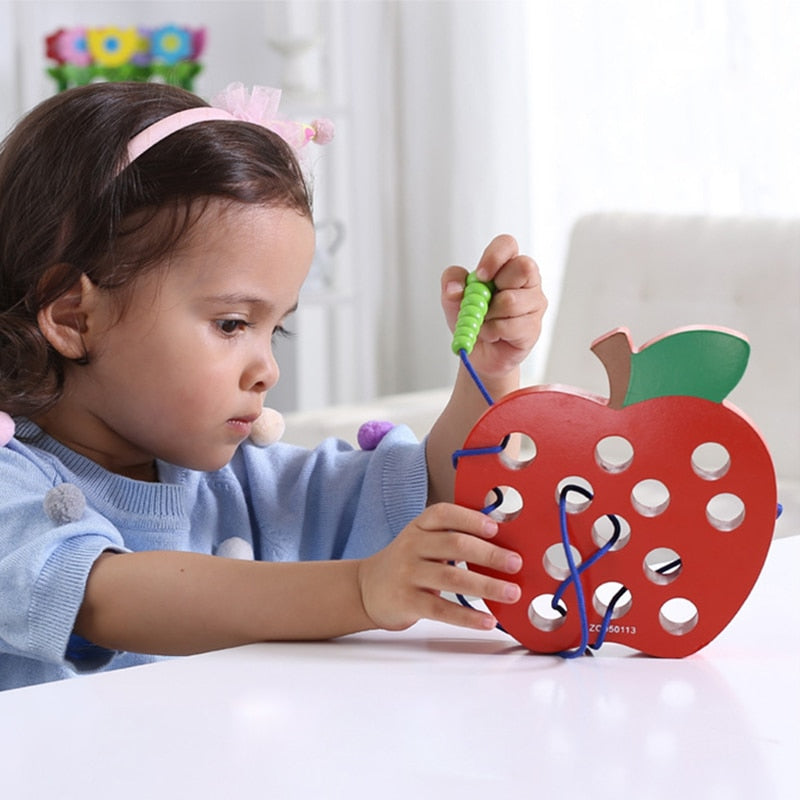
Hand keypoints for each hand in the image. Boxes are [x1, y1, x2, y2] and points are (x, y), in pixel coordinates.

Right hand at [356, 503, 522, 631]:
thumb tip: (503, 545)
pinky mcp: (407, 602)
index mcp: (419, 526)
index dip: (470, 518)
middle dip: (489, 554)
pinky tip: (487, 620)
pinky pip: (441, 609)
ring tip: (512, 592)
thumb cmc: (407, 563)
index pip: (444, 514)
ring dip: (486, 586)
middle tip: (515, 563)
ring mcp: (408, 574)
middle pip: (454, 545)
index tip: (495, 528)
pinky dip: (467, 616)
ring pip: (452, 578)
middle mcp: (412, 546)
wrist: (366, 589)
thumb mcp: (422, 541)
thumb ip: (453, 537)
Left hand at [441, 234, 546, 379]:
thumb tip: (455, 287)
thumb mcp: (453, 298)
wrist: (478, 353)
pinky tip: (492, 335)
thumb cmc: (472, 318)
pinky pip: (509, 326)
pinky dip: (492, 332)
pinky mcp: (534, 327)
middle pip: (523, 267)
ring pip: (511, 301)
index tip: (480, 276)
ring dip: (488, 316)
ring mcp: (534, 303)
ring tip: (485, 322)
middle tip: (484, 301)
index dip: (494, 257)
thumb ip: (451, 282)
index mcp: (507, 265)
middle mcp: (527, 280)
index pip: (507, 245)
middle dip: (497, 286)